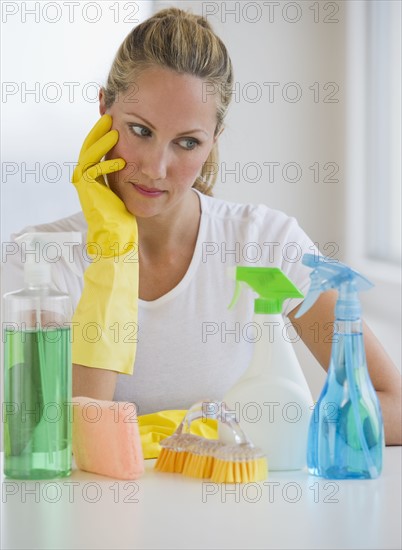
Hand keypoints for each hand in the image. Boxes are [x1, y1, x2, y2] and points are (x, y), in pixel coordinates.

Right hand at [72, 114, 136, 256]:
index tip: (117, 121)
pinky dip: (106, 163)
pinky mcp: (86, 190)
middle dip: (99, 131)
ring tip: (113, 129)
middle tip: (111, 117)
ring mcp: (83, 183)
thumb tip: (142, 158)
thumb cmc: (125, 214)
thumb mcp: (127, 188)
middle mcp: (85, 178)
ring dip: (100, 141)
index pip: (96, 148)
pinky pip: (92, 170)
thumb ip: (128, 171)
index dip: (104, 134)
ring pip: (88, 154)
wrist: (118, 234)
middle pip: (88, 146)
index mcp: (93, 176)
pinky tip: (121, 160)